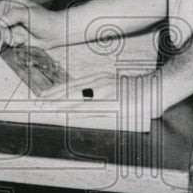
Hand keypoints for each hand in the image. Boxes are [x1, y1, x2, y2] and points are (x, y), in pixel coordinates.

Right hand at [0, 0, 65, 48]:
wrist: (54, 34)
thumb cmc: (45, 21)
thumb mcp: (28, 14)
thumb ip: (13, 15)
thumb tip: (0, 22)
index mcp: (15, 2)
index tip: (0, 26)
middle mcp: (12, 12)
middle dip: (5, 31)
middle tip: (14, 34)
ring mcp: (14, 24)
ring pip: (2, 33)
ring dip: (11, 38)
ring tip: (22, 38)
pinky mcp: (16, 33)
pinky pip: (7, 39)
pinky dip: (14, 42)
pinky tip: (23, 40)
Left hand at [35, 68, 165, 119]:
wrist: (155, 89)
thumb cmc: (135, 91)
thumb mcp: (113, 86)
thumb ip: (98, 91)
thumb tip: (82, 99)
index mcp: (98, 78)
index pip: (71, 84)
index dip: (56, 90)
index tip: (42, 95)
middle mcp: (99, 82)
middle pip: (70, 89)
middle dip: (53, 97)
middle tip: (37, 103)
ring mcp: (106, 92)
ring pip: (77, 98)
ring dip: (60, 103)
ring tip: (45, 108)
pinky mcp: (113, 103)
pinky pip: (90, 108)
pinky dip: (76, 111)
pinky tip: (66, 114)